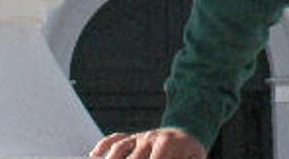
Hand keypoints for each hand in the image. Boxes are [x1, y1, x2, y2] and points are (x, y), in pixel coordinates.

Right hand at [89, 128, 206, 158]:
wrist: (188, 133)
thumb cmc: (191, 152)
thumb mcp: (194, 158)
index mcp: (167, 143)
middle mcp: (150, 137)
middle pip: (133, 157)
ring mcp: (139, 137)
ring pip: (120, 147)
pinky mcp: (132, 137)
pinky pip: (115, 138)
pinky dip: (104, 145)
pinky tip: (94, 155)